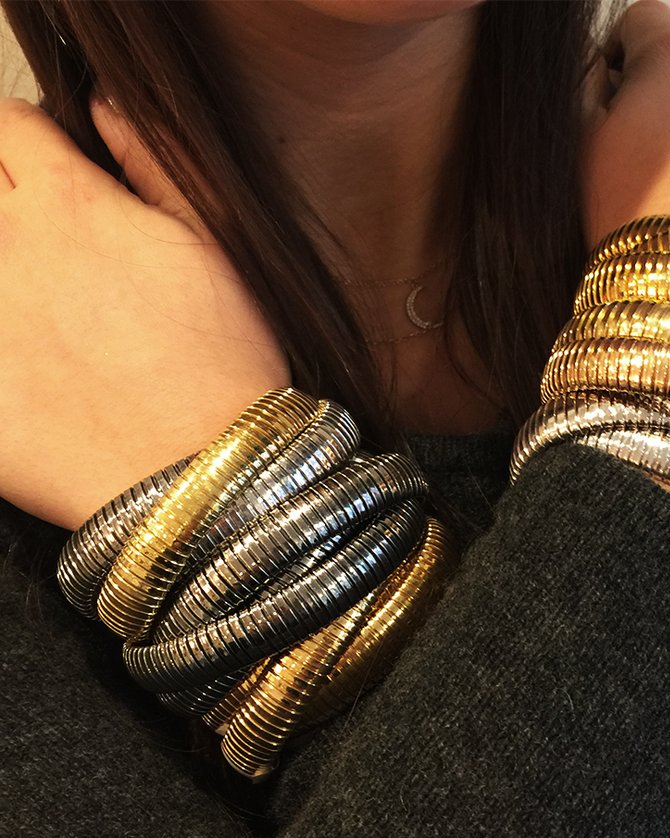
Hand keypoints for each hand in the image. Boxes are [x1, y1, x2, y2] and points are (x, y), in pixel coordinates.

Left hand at [0, 98, 289, 529]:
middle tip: (45, 253)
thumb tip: (103, 108)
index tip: (45, 175)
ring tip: (44, 315)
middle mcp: (7, 251)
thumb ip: (153, 164)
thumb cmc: (224, 366)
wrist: (202, 475)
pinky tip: (32, 366)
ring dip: (3, 271)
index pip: (9, 127)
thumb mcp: (216, 248)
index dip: (28, 144)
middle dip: (4, 206)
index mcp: (70, 207)